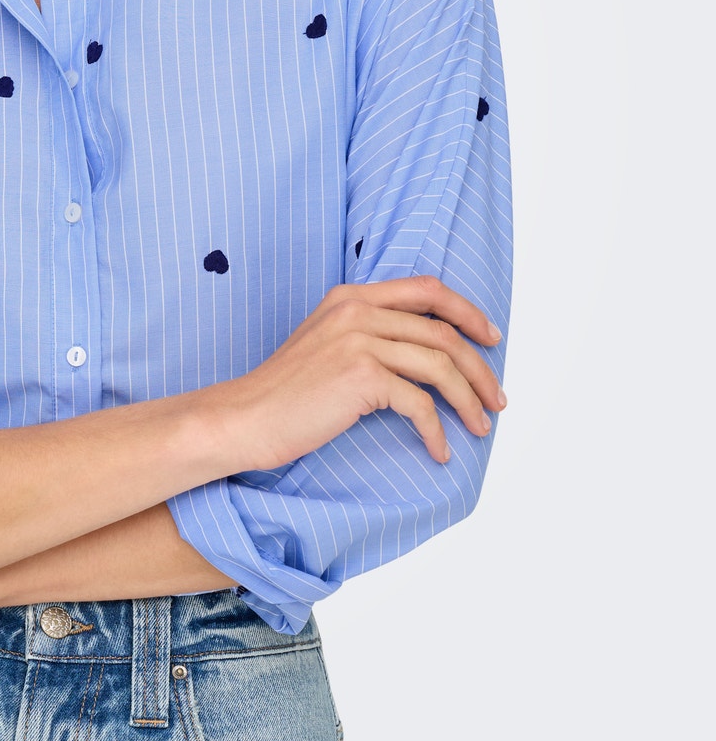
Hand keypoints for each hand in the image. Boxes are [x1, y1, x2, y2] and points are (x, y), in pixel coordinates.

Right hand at [226, 274, 505, 471]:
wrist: (246, 416)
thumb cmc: (284, 392)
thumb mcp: (326, 344)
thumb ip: (366, 333)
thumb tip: (422, 354)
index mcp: (351, 296)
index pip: (426, 290)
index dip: (466, 312)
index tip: (489, 338)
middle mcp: (356, 310)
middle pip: (443, 331)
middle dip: (479, 368)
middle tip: (495, 398)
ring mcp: (358, 340)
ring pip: (440, 364)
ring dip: (468, 399)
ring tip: (479, 426)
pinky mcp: (361, 376)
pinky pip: (419, 403)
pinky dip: (436, 430)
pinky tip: (439, 450)